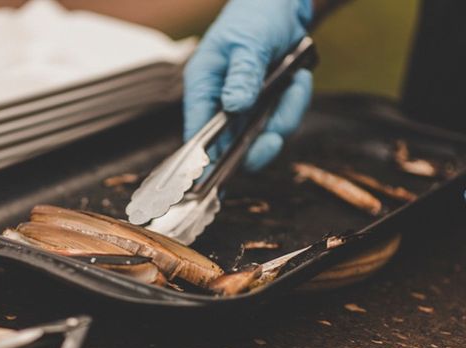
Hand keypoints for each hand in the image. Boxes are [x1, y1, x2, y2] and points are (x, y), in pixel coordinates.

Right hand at [184, 0, 313, 170]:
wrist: (284, 4)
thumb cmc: (256, 15)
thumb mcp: (249, 42)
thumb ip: (242, 75)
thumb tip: (235, 106)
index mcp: (204, 86)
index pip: (198, 133)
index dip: (205, 161)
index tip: (217, 180)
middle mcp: (221, 102)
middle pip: (232, 146)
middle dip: (257, 144)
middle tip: (272, 141)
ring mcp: (245, 106)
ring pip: (262, 135)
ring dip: (284, 117)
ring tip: (294, 84)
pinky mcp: (266, 105)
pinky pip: (282, 120)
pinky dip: (295, 102)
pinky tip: (298, 80)